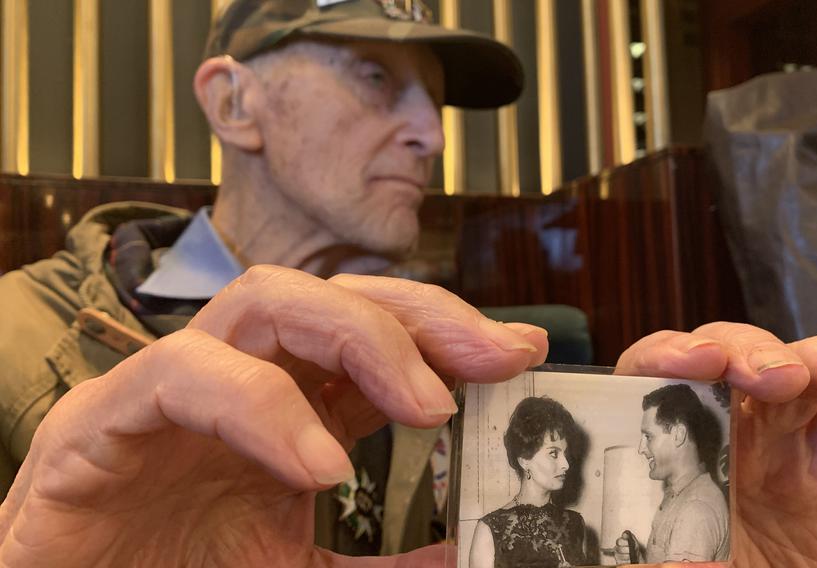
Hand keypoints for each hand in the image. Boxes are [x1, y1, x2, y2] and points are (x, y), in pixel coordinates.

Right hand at [0, 267, 547, 566]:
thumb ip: (381, 564)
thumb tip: (470, 552)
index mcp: (284, 412)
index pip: (372, 339)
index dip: (448, 331)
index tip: (521, 347)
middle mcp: (235, 383)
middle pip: (332, 297)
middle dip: (419, 315)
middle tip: (494, 355)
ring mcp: (169, 394)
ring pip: (261, 302)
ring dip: (356, 336)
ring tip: (425, 404)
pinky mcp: (100, 422)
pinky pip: (182, 376)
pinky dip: (260, 405)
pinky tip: (316, 463)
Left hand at [616, 322, 816, 567]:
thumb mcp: (645, 558)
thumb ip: (634, 542)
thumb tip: (634, 548)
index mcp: (659, 436)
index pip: (648, 369)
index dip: (668, 353)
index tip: (695, 362)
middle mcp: (715, 423)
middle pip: (730, 353)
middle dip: (753, 352)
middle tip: (778, 379)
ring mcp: (775, 438)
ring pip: (801, 371)